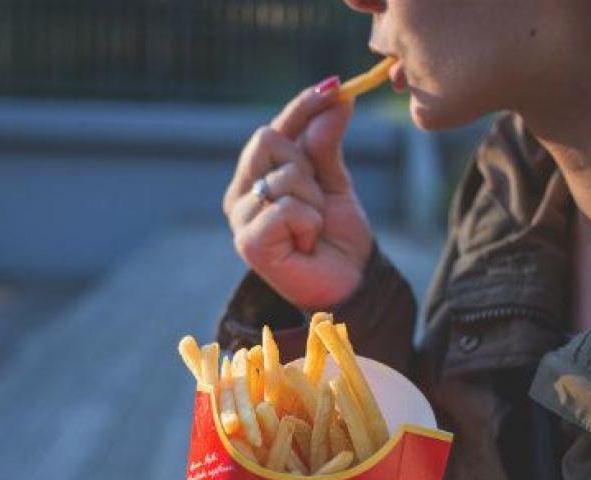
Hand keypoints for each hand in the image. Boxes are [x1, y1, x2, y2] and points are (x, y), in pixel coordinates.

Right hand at [222, 78, 373, 310]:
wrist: (350, 283)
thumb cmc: (337, 237)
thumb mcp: (335, 182)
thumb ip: (327, 143)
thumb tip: (337, 97)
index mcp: (255, 177)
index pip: (273, 128)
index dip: (301, 106)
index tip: (335, 86)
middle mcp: (240, 195)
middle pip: (267, 139)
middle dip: (307, 165)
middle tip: (318, 201)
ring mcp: (240, 219)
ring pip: (283, 176)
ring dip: (313, 202)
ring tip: (313, 230)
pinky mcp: (248, 243)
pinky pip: (286, 207)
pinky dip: (309, 223)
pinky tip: (306, 244)